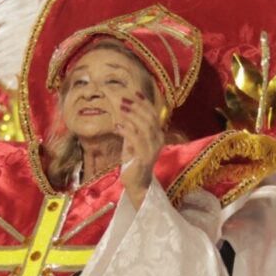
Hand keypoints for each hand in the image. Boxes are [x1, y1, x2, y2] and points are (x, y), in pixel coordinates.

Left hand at [116, 91, 164, 206]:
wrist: (136, 183)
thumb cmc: (133, 161)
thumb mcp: (132, 141)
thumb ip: (130, 127)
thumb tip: (121, 110)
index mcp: (157, 134)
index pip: (153, 114)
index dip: (144, 102)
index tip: (134, 92)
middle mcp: (159, 140)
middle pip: (150, 118)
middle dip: (136, 106)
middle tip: (123, 99)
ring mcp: (153, 149)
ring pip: (144, 127)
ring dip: (132, 116)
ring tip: (120, 109)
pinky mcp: (145, 157)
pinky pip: (136, 140)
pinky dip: (127, 131)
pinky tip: (117, 126)